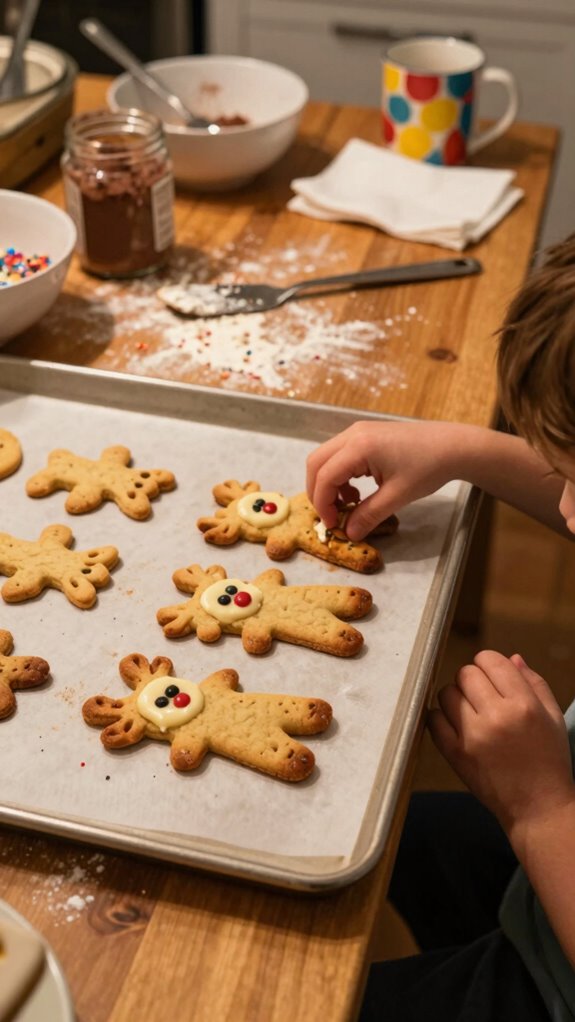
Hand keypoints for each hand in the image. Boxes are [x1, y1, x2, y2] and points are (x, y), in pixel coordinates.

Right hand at [306, 420, 466, 539]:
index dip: (323, 504)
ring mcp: (358, 431)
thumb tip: (350, 533)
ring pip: (325, 457)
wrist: (452, 446)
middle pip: (316, 463)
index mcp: (359, 447)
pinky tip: (358, 489)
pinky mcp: (365, 434)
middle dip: (318, 492)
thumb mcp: (397, 496)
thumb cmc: (428, 468)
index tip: (334, 524)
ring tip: (349, 503)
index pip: (325, 476)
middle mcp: (353, 434)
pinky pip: (339, 454)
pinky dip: (339, 474)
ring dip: (328, 483)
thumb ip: (369, 515)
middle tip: (332, 515)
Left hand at [428, 650, 574, 842]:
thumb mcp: (553, 717)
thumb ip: (534, 683)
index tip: (493, 678)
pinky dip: (440, 717)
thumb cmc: (550, 760)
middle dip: (473, 680)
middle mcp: (496, 717)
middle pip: (465, 673)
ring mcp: (472, 736)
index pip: (490, 660)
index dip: (490, 665)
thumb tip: (511, 658)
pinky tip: (454, 724)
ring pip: (446, 693)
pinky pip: (432, 719)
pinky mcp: (455, 754)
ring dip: (456, 697)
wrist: (538, 807)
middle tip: (482, 697)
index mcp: (523, 705)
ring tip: (469, 711)